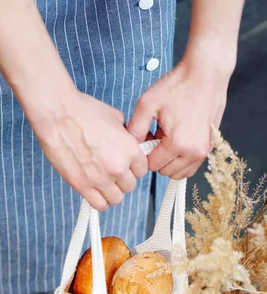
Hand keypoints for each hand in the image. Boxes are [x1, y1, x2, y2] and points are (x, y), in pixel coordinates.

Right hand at [32, 91, 147, 210]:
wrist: (58, 115)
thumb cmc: (83, 111)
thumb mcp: (114, 117)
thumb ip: (124, 135)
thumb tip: (125, 141)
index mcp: (130, 149)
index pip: (142, 170)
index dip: (132, 168)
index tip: (124, 166)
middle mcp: (118, 167)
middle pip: (129, 186)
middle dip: (121, 180)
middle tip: (110, 172)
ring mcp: (101, 179)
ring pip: (116, 199)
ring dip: (111, 192)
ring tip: (102, 184)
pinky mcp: (83, 186)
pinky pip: (99, 205)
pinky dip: (99, 202)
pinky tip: (94, 193)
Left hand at [127, 56, 229, 178]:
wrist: (206, 72)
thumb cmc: (177, 85)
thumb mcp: (147, 103)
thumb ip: (135, 128)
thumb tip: (130, 147)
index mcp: (177, 144)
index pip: (151, 165)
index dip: (146, 152)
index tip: (148, 135)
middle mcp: (193, 152)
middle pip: (164, 171)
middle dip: (157, 157)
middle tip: (158, 135)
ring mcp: (204, 151)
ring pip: (178, 173)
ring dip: (170, 160)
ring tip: (169, 137)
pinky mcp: (210, 147)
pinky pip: (191, 167)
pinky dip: (181, 160)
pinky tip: (179, 140)